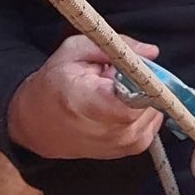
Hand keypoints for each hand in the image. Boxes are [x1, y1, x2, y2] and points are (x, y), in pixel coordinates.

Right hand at [7, 36, 162, 159]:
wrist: (38, 123)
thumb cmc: (54, 85)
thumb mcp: (74, 51)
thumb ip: (116, 47)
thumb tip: (151, 52)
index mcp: (88, 104)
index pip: (135, 96)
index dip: (142, 77)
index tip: (134, 66)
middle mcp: (110, 130)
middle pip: (150, 97)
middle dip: (141, 80)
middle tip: (116, 75)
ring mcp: (125, 142)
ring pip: (156, 106)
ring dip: (142, 94)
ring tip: (113, 91)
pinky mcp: (135, 147)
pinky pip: (154, 117)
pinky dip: (142, 107)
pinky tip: (120, 104)